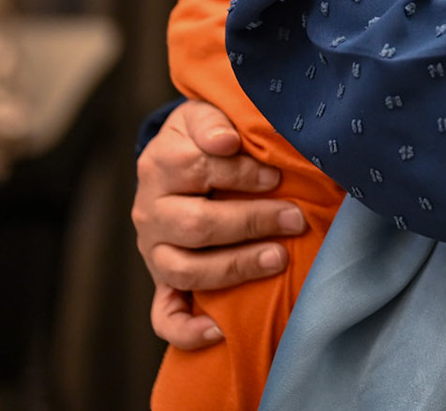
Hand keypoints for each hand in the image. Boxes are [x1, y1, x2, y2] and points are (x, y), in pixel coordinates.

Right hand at [133, 100, 307, 348]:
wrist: (179, 161)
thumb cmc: (205, 136)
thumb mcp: (202, 114)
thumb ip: (211, 120)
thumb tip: (225, 141)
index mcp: (159, 165)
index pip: (195, 170)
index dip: (239, 174)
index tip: (276, 175)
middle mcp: (150, 211)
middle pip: (196, 225)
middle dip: (251, 222)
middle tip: (295, 218)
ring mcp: (154, 251)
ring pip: (185, 269)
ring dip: (236, 267)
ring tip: (279, 258)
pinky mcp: (162, 282)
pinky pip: (164, 316)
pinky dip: (188, 329)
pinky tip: (219, 331)